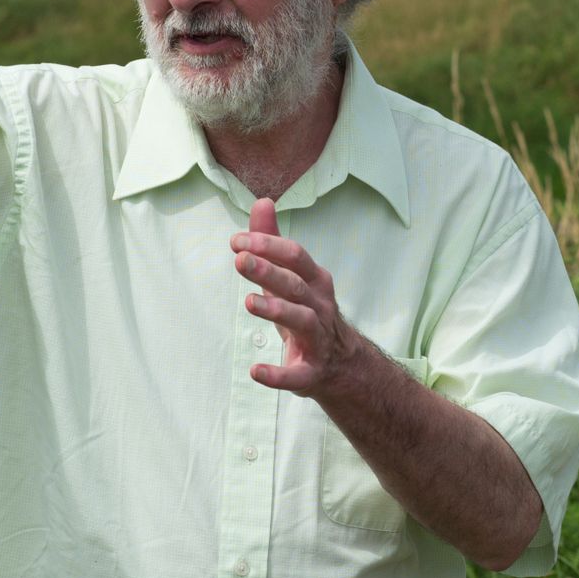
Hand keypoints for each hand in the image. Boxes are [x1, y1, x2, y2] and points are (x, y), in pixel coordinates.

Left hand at [233, 197, 363, 395]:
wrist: (341, 364)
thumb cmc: (308, 311)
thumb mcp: (293, 276)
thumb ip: (273, 242)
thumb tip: (262, 201)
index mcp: (315, 281)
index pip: (296, 257)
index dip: (268, 247)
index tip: (237, 242)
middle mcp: (320, 307)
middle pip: (296, 285)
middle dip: (269, 272)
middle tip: (240, 260)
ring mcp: (319, 339)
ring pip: (301, 322)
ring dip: (275, 311)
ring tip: (249, 302)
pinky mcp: (311, 373)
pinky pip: (296, 375)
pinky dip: (277, 375)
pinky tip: (255, 371)